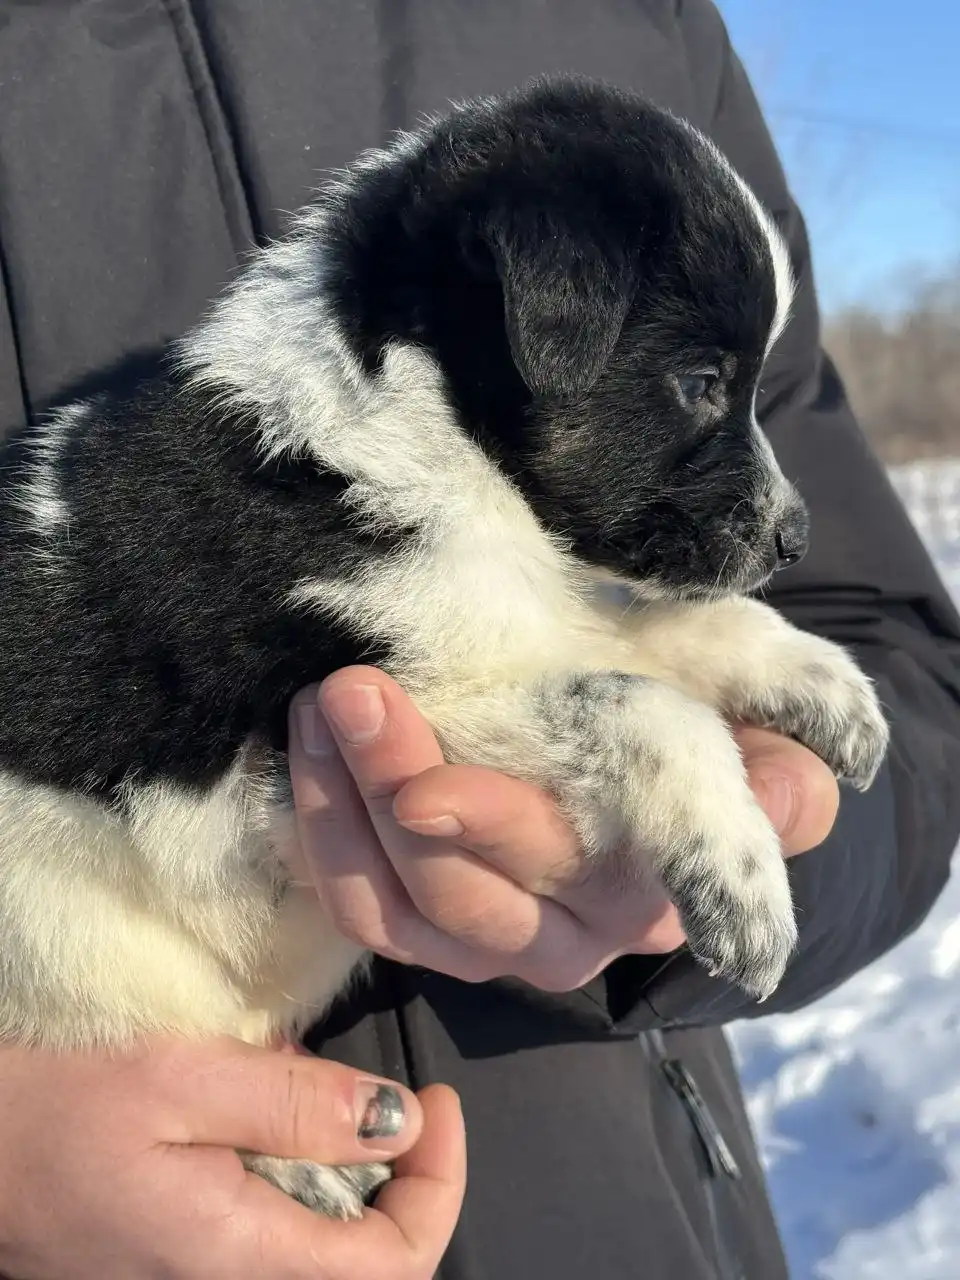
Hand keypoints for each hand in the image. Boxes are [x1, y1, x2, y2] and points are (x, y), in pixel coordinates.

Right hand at [0, 1036, 463, 1279]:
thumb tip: (398, 1121)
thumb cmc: (56, 1111)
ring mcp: (207, 1269)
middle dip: (390, 1161)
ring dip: (332, 1149)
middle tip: (358, 1079)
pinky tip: (244, 1094)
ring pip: (320, 1228)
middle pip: (365, 1250)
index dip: (439, 1183)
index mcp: (243, 1258)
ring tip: (288, 1072)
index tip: (434, 1102)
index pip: (397, 1264)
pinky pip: (270, 1211)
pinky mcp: (187, 1247)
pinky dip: (284, 1150)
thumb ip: (295, 1106)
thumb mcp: (181, 1082)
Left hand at [288, 667, 840, 991]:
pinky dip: (320, 832)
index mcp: (644, 886)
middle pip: (456, 896)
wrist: (641, 749)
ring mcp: (485, 941)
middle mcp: (564, 937)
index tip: (425, 790)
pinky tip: (304, 752)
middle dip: (388, 796)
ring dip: (338, 811)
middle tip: (348, 693)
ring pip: (392, 910)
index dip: (493, 834)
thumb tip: (796, 795)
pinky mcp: (423, 925)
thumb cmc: (691, 720)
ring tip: (315, 709)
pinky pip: (356, 903)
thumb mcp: (744, 724)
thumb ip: (774, 763)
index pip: (562, 866)